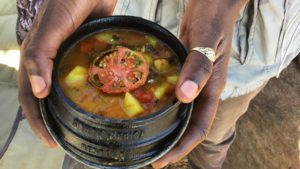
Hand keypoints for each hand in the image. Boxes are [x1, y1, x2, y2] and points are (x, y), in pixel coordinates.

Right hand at [18, 0, 115, 146]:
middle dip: (52, 119)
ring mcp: (68, 58)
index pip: (31, 97)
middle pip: (47, 97)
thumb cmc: (68, 1)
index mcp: (36, 58)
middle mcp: (50, 61)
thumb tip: (38, 92)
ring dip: (69, 108)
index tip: (50, 140)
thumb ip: (40, 55)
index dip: (37, 120)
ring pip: (65, 89)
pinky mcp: (85, 54)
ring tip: (81, 126)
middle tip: (66, 139)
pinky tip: (98, 102)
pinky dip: (88, 91)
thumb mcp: (51, 28)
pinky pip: (85, 77)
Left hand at [152, 0, 247, 167]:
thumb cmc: (211, 20)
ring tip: (144, 137)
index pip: (198, 127)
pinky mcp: (181, 73)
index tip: (162, 160)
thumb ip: (198, 67)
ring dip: (165, 126)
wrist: (209, 6)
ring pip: (179, 112)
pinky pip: (171, 95)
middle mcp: (201, 90)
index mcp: (211, 89)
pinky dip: (160, 105)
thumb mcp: (206, 41)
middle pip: (187, 125)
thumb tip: (185, 97)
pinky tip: (144, 107)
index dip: (182, 146)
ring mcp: (190, 82)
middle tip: (148, 155)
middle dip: (171, 143)